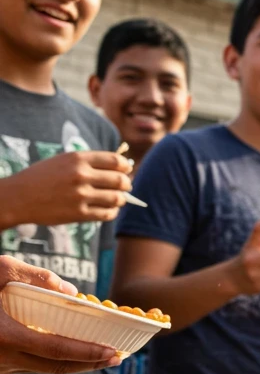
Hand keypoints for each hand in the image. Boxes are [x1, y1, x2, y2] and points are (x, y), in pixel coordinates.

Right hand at [0, 151, 132, 227]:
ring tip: (117, 199)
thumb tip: (120, 169)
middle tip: (126, 187)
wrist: (18, 197)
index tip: (127, 170)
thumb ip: (89, 163)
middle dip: (127, 184)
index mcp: (78, 159)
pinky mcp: (79, 213)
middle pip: (120, 180)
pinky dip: (112, 212)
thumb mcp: (63, 162)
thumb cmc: (43, 178)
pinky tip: (108, 209)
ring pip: (117, 198)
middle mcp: (81, 175)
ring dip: (121, 200)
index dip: (126, 167)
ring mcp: (80, 195)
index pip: (116, 161)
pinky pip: (107, 214)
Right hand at [0, 256, 119, 373]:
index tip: (114, 352)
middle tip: (118, 357)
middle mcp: (2, 358)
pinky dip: (54, 360)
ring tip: (102, 355)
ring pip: (44, 369)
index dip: (88, 354)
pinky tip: (71, 350)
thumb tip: (70, 291)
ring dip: (75, 364)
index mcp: (4, 337)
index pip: (56, 351)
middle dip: (91, 364)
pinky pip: (31, 366)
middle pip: (57, 368)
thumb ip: (33, 275)